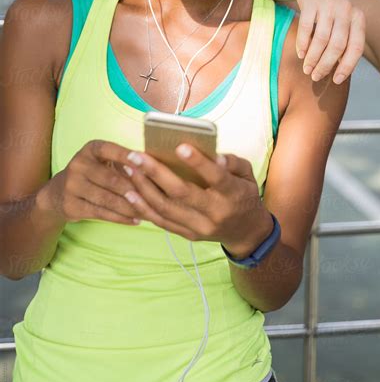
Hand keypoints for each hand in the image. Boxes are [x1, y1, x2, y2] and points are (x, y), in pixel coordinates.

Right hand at [37, 139, 146, 225]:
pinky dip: (120, 218)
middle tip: (155, 198)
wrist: (58, 194)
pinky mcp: (71, 205)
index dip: (126, 156)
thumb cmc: (94, 174)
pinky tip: (135, 220)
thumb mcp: (103, 161)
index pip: (109, 150)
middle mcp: (78, 164)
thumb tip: (155, 170)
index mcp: (90, 149)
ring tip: (149, 213)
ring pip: (107, 199)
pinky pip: (100, 213)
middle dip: (134, 189)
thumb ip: (125, 164)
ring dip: (130, 207)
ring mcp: (72, 185)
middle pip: (110, 179)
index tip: (144, 161)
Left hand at [122, 145, 272, 254]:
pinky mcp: (188, 235)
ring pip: (166, 208)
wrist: (246, 232)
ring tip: (129, 169)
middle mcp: (215, 213)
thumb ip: (232, 162)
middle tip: (136, 156)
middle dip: (155, 173)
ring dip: (143, 188)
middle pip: (182, 193)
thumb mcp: (247, 174)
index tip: (179, 146)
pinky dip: (143, 208)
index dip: (198, 162)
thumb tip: (213, 155)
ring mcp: (200, 227)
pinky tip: (130, 193)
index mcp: (233, 194)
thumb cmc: (243, 194)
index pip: (216, 177)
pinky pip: (162, 222)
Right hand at [295, 0, 364, 83]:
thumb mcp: (344, 22)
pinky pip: (306, 28)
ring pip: (321, 39)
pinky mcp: (310, 3)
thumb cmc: (331, 10)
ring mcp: (328, 5)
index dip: (347, 66)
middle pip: (337, 46)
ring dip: (313, 58)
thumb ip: (345, 42)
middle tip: (315, 76)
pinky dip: (302, 44)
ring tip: (307, 69)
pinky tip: (301, 54)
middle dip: (325, 65)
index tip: (336, 81)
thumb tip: (339, 73)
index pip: (356, 47)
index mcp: (357, 18)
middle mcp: (345, 10)